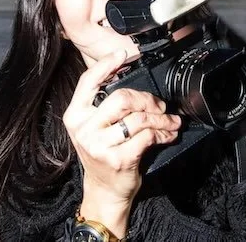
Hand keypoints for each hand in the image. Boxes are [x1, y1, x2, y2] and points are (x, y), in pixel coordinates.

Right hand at [62, 50, 181, 232]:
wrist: (104, 191)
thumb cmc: (103, 154)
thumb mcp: (94, 127)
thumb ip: (102, 104)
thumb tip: (125, 76)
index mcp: (75, 116)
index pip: (88, 82)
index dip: (106, 65)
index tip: (123, 54)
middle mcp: (84, 129)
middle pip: (122, 99)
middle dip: (147, 100)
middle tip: (160, 105)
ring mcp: (100, 145)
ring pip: (139, 119)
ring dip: (162, 118)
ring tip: (171, 121)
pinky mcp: (118, 159)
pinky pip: (147, 137)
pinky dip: (164, 134)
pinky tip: (168, 135)